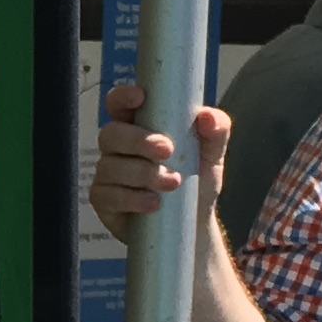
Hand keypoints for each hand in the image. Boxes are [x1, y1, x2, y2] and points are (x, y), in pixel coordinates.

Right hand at [88, 78, 227, 243]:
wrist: (193, 224)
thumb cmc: (197, 180)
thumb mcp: (212, 153)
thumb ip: (216, 130)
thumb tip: (206, 117)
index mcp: (138, 125)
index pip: (119, 104)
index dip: (123, 97)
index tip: (140, 97)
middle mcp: (118, 148)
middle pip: (110, 134)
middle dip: (138, 140)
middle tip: (167, 150)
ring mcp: (108, 175)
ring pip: (110, 166)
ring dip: (142, 173)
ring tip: (173, 184)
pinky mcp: (104, 201)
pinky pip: (108, 196)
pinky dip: (133, 199)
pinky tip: (154, 203)